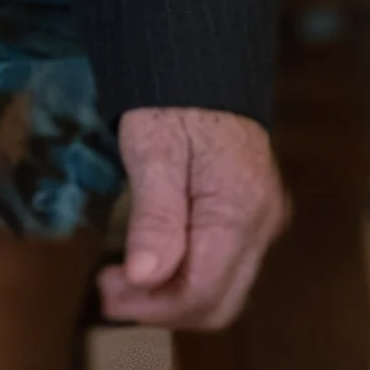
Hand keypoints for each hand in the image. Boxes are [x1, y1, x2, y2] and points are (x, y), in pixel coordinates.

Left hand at [99, 106, 288, 330]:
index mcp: (241, 213)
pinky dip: (184, 275)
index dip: (152, 308)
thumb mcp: (153, 152)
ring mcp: (262, 223)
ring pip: (222, 289)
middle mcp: (263, 227)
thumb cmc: (170, 101)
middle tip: (107, 293)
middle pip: (218, 301)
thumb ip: (156, 218)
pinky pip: (222, 266)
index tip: (106, 296)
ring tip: (120, 282)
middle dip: (160, 308)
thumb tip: (145, 278)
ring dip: (171, 296)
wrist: (199, 62)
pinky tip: (150, 264)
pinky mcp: (249, 216)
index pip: (203, 293)